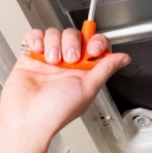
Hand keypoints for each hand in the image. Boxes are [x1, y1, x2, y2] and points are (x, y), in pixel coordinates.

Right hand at [0, 27, 129, 152]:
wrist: (28, 119)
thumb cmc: (56, 112)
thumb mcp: (88, 89)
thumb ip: (105, 69)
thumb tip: (123, 58)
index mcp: (83, 72)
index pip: (94, 46)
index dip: (96, 42)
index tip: (93, 48)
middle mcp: (66, 65)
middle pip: (74, 35)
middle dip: (72, 43)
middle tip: (68, 59)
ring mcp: (48, 60)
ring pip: (54, 33)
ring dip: (53, 43)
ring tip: (51, 61)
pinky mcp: (30, 57)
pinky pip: (34, 36)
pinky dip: (36, 38)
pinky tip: (39, 51)